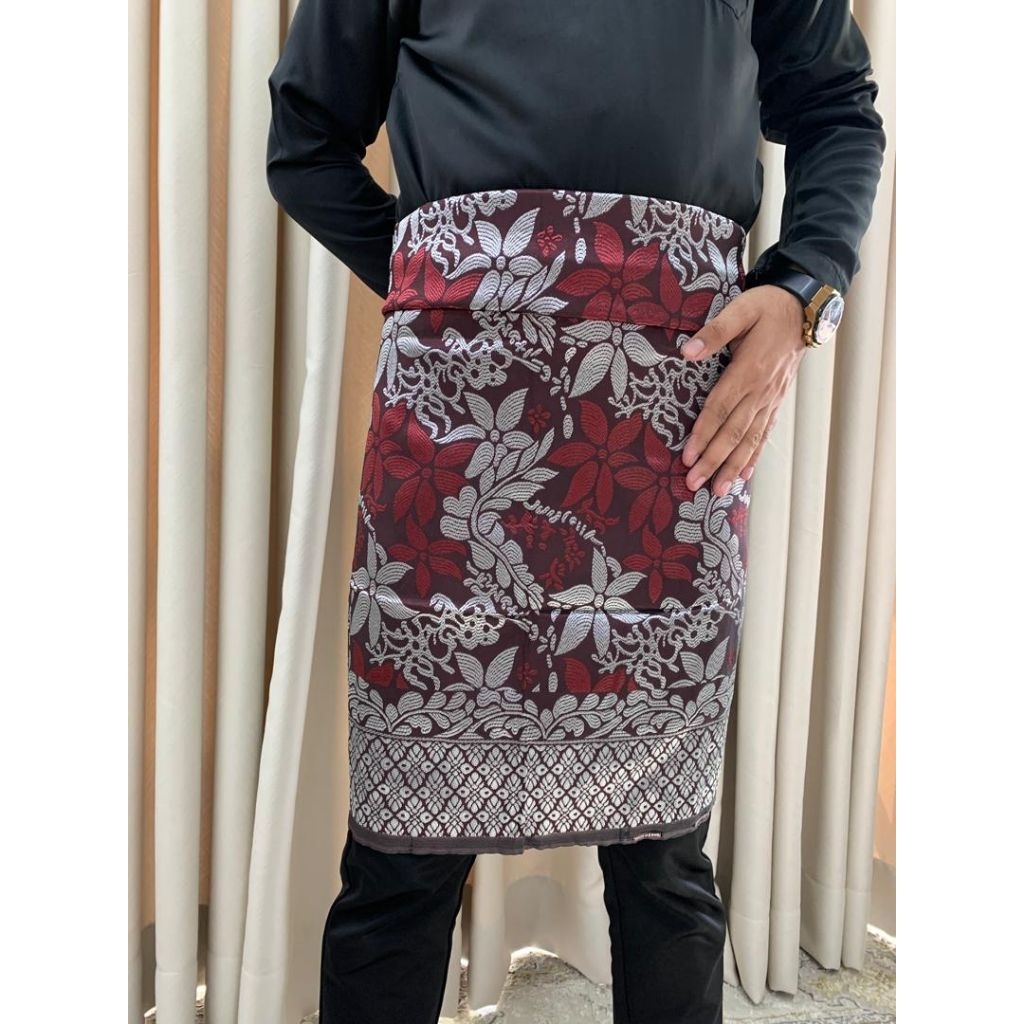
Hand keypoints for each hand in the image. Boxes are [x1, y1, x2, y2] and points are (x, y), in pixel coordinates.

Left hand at [679, 284, 806, 495]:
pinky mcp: (777, 401)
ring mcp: (771, 399)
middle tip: (694, 483)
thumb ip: (714, 331)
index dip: (703, 433)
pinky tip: (744, 475)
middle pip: (734, 432)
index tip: (687, 456)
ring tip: (718, 491)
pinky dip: (754, 457)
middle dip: (713, 460)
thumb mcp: (740, 310)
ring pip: (750, 439)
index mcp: (748, 370)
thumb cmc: (766, 308)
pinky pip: (765, 434)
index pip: (720, 408)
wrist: (804, 309)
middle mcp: (761, 391)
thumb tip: (687, 351)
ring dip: (733, 467)